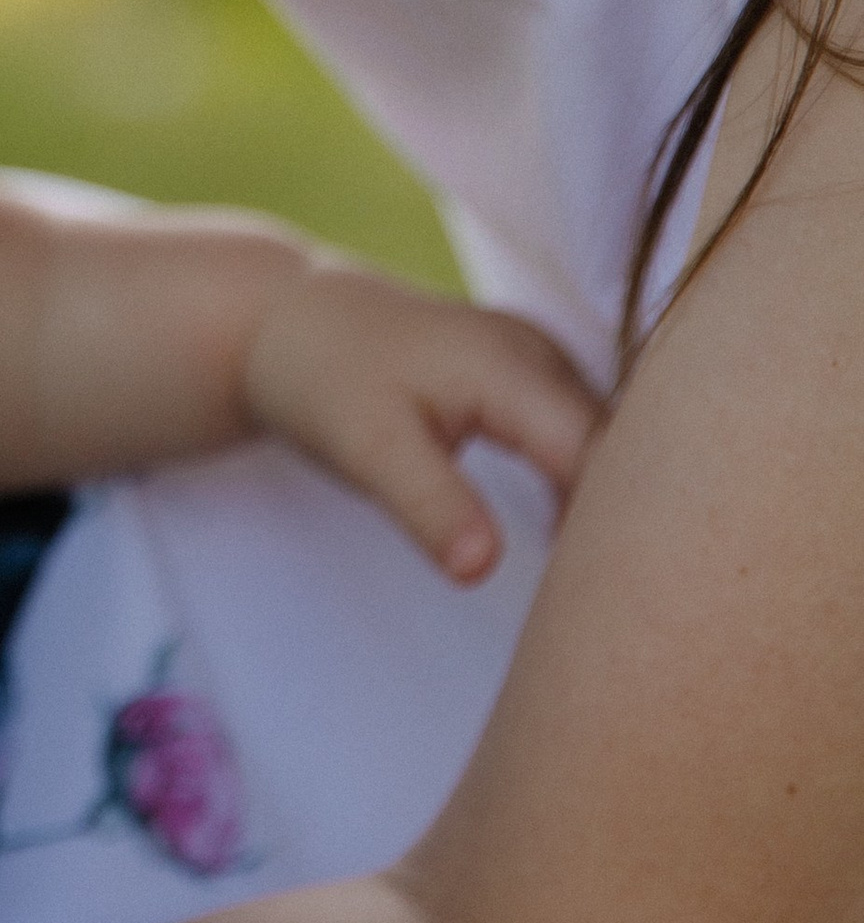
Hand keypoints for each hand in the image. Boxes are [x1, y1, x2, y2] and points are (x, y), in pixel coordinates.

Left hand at [242, 265, 601, 580]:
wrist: (292, 320)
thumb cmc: (325, 382)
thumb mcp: (365, 450)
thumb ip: (430, 505)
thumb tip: (482, 570)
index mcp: (512, 369)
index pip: (599, 456)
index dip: (620, 526)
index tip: (627, 596)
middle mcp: (542, 354)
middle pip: (621, 445)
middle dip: (631, 518)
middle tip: (628, 601)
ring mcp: (542, 357)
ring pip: (609, 437)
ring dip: (615, 501)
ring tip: (608, 581)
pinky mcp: (532, 373)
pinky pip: (584, 429)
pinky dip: (586, 479)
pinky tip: (569, 535)